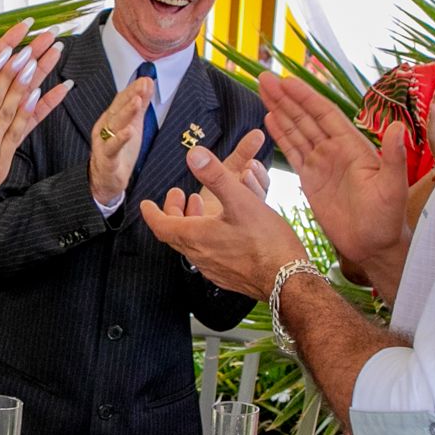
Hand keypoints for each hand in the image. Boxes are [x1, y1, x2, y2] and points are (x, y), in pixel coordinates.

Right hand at [88, 77, 153, 204]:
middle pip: (118, 108)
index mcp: (111, 118)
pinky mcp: (107, 159)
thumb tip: (148, 82)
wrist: (105, 179)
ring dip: (126, 112)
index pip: (122, 100)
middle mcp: (105, 127)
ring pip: (115, 125)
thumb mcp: (132, 124)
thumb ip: (140, 105)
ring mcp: (104, 142)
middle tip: (143, 84)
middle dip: (131, 95)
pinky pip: (113, 148)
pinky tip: (129, 131)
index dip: (133, 89)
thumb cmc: (119, 150)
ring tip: (137, 101)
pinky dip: (120, 139)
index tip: (146, 79)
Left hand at [140, 144, 305, 298]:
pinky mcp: (227, 277)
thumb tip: (193, 154)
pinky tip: (222, 230)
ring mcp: (213, 269)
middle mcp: (199, 256)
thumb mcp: (241, 200)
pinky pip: (207, 255)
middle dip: (174, 212)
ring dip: (191, 223)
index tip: (146, 204)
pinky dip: (205, 238)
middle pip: (175, 234)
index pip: (161, 226)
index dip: (152, 213)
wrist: (288, 280)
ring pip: (191, 244)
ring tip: (201, 205)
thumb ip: (216, 176)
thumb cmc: (266, 241)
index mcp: (196, 237)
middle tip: (180, 195)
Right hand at [258, 73, 407, 270]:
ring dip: (280, 110)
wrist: (374, 245)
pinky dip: (281, 135)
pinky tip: (270, 119)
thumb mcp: (393, 186)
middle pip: (306, 117)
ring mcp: (322, 164)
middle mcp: (335, 150)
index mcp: (352, 146)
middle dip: (286, 97)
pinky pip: (293, 152)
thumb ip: (393, 157)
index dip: (305, 97)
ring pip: (297, 130)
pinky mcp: (311, 180)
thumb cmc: (388, 217)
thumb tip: (399, 129)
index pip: (325, 114)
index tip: (286, 81)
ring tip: (263, 91)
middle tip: (264, 78)